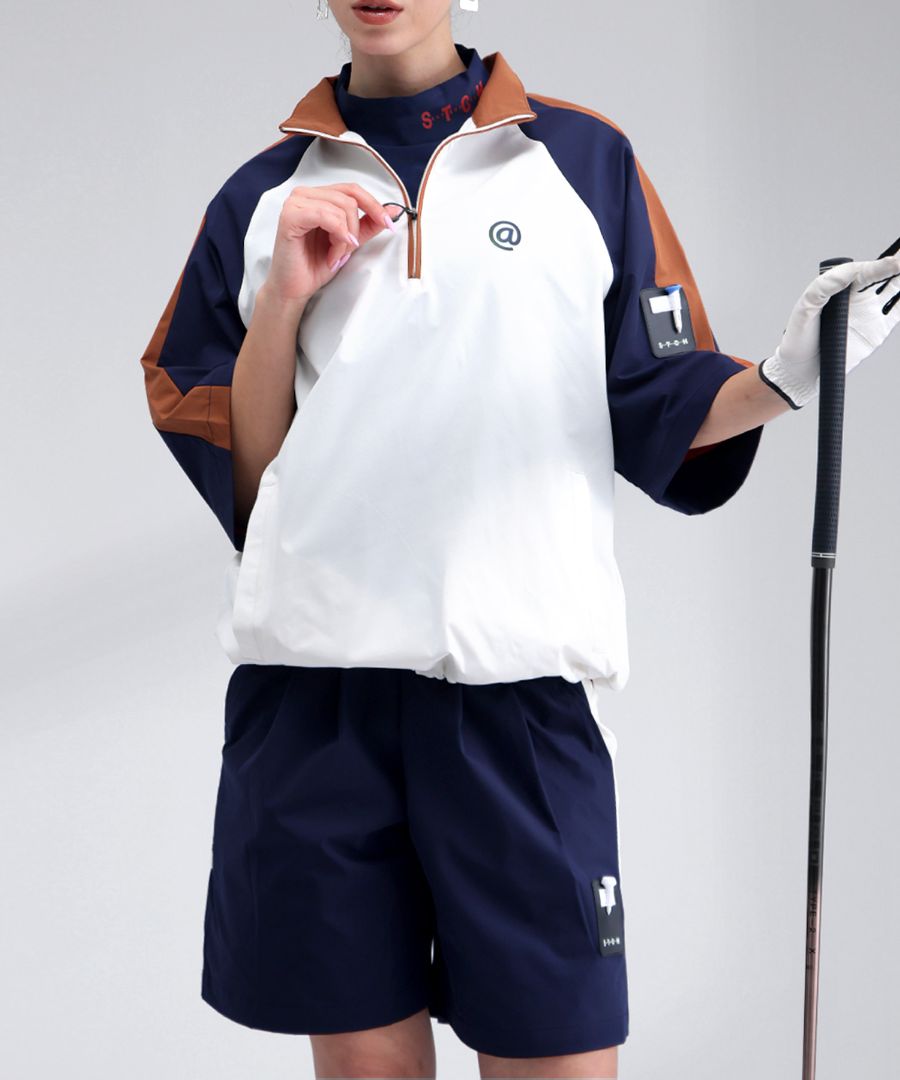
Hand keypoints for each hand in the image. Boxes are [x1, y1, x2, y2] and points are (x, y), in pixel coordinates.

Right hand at [263, 182, 400, 306]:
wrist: (295, 288)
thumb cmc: (315, 265)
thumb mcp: (349, 242)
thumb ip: (368, 224)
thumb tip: (392, 210)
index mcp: (318, 196)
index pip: (352, 190)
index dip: (374, 206)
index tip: (389, 224)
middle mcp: (305, 194)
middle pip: (349, 199)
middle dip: (355, 230)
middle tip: (348, 251)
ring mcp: (296, 203)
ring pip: (340, 209)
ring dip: (345, 239)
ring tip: (336, 256)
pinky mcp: (290, 216)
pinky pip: (326, 216)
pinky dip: (336, 238)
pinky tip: (332, 255)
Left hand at [758, 247, 899, 408]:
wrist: (802, 370)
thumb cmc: (798, 337)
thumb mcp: (805, 309)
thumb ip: (824, 287)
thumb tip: (847, 272)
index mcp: (840, 287)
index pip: (864, 271)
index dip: (880, 265)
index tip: (894, 262)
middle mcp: (857, 296)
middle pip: (883, 272)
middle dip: (897, 263)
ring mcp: (869, 312)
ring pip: (895, 287)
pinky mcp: (878, 329)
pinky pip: (898, 311)